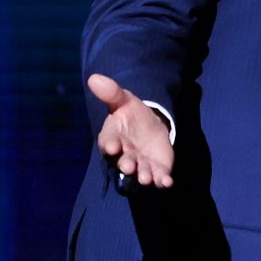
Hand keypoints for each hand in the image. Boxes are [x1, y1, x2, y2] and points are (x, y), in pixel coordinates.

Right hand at [88, 73, 174, 188]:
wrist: (150, 126)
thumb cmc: (131, 115)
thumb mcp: (123, 100)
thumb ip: (111, 93)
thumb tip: (94, 78)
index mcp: (113, 139)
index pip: (108, 143)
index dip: (109, 145)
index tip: (112, 146)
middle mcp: (125, 155)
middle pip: (123, 162)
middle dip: (126, 165)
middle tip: (128, 166)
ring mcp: (141, 163)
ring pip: (141, 173)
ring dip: (144, 176)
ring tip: (146, 178)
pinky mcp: (157, 168)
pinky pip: (159, 177)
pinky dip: (162, 181)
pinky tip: (167, 182)